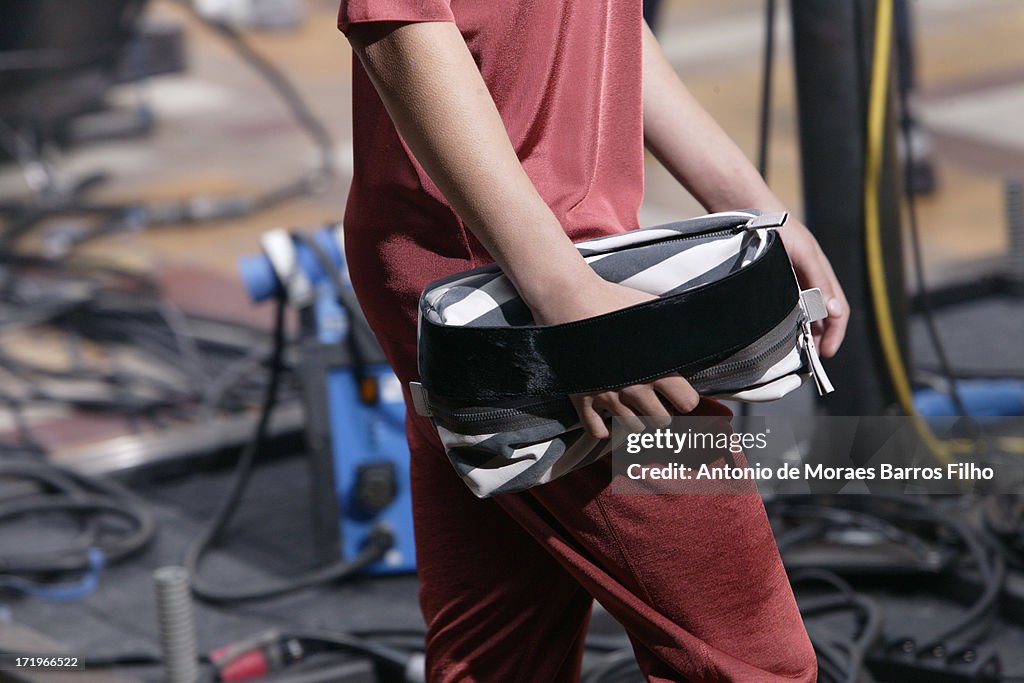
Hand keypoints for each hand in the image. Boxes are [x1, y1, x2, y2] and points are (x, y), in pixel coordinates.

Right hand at [531, 278, 699, 439]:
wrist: (568, 298)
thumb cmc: (610, 300)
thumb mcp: (652, 309)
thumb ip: (672, 329)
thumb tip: (692, 334)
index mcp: (657, 367)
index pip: (688, 403)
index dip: (686, 397)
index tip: (679, 392)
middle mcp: (634, 388)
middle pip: (662, 421)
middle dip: (662, 410)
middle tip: (655, 397)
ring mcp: (606, 396)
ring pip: (633, 429)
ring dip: (636, 419)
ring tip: (633, 403)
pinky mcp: (581, 398)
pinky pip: (596, 431)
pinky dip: (605, 428)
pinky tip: (609, 415)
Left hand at [777, 219, 848, 357]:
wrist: (749, 210)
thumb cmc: (778, 228)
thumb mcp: (802, 254)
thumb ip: (819, 281)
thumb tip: (833, 312)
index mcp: (821, 272)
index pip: (837, 310)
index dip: (834, 333)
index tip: (826, 353)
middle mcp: (809, 278)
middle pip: (821, 315)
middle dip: (819, 338)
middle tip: (810, 359)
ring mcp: (791, 279)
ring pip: (803, 312)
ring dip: (803, 331)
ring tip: (794, 350)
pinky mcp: (774, 280)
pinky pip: (785, 305)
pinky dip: (786, 320)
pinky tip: (777, 331)